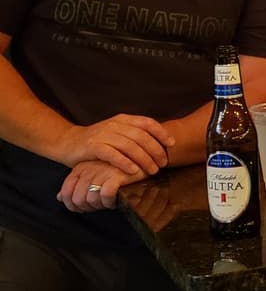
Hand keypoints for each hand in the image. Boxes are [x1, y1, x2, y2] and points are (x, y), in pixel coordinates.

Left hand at [57, 160, 146, 212]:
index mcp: (80, 168)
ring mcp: (101, 171)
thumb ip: (75, 185)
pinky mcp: (116, 175)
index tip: (86, 208)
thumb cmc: (116, 167)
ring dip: (99, 206)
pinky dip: (109, 202)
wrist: (141, 156)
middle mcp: (88, 169)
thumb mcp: (93, 173)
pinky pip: (105, 196)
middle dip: (88, 208)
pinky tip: (115, 201)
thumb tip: (60, 198)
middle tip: (99, 206)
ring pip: (90, 200)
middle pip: (77, 200)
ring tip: (109, 203)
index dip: (73, 205)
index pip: (66, 192)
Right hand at [60, 115, 174, 175]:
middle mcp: (114, 124)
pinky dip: (124, 162)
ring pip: (129, 145)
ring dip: (143, 159)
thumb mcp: (118, 134)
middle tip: (163, 164)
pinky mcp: (92, 146)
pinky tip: (133, 171)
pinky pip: (112, 154)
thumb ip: (134, 136)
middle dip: (155, 150)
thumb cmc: (98, 142)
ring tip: (152, 170)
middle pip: (141, 136)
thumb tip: (160, 145)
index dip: (161, 133)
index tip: (171, 145)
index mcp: (123, 120)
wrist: (68, 142)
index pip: (147, 122)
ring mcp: (103, 134)